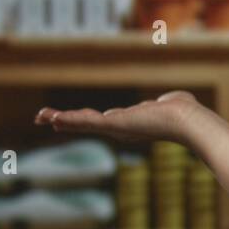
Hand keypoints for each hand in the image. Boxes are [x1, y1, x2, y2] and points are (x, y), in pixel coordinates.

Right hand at [34, 90, 206, 144]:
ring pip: (83, 123)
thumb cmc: (185, 112)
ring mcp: (116, 128)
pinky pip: (86, 121)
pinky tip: (53, 119)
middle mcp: (120, 128)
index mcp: (130, 123)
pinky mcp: (113, 124)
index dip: (86, 119)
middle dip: (67, 121)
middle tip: (46, 119)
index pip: (103, 121)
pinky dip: (69, 120)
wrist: (186, 121)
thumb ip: (167, 102)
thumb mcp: (171, 103)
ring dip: (62, 119)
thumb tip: (171, 100)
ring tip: (42, 116)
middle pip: (88, 123)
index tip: (70, 119)